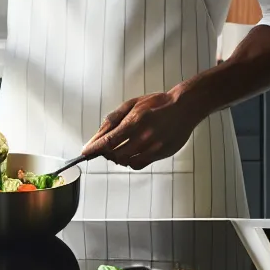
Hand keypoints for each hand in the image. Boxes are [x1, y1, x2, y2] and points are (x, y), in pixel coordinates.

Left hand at [82, 89, 203, 169]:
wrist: (183, 108)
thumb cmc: (157, 104)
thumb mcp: (132, 104)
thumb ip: (113, 120)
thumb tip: (97, 135)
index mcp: (135, 121)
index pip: (109, 140)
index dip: (94, 148)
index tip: (85, 152)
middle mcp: (144, 136)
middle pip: (115, 154)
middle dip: (106, 153)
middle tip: (104, 148)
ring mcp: (153, 147)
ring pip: (126, 161)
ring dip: (117, 157)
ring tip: (119, 148)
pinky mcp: (160, 154)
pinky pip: (138, 164)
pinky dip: (130, 161)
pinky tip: (131, 153)